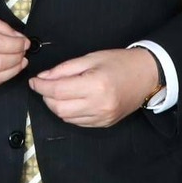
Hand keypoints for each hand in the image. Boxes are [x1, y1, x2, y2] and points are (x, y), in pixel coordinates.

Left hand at [29, 47, 157, 127]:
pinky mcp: (105, 123)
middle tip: (47, 86)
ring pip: (66, 118)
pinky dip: (70, 113)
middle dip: (47, 97)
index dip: (41, 86)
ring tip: (61, 92)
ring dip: (57, 106)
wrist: (147, 75)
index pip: (58, 90)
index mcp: (95, 85)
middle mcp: (99, 105)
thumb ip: (64, 69)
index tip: (34, 81)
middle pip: (59, 108)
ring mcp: (102, 117)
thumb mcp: (91, 58)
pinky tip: (73, 101)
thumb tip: (42, 78)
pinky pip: (78, 122)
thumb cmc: (120, 62)